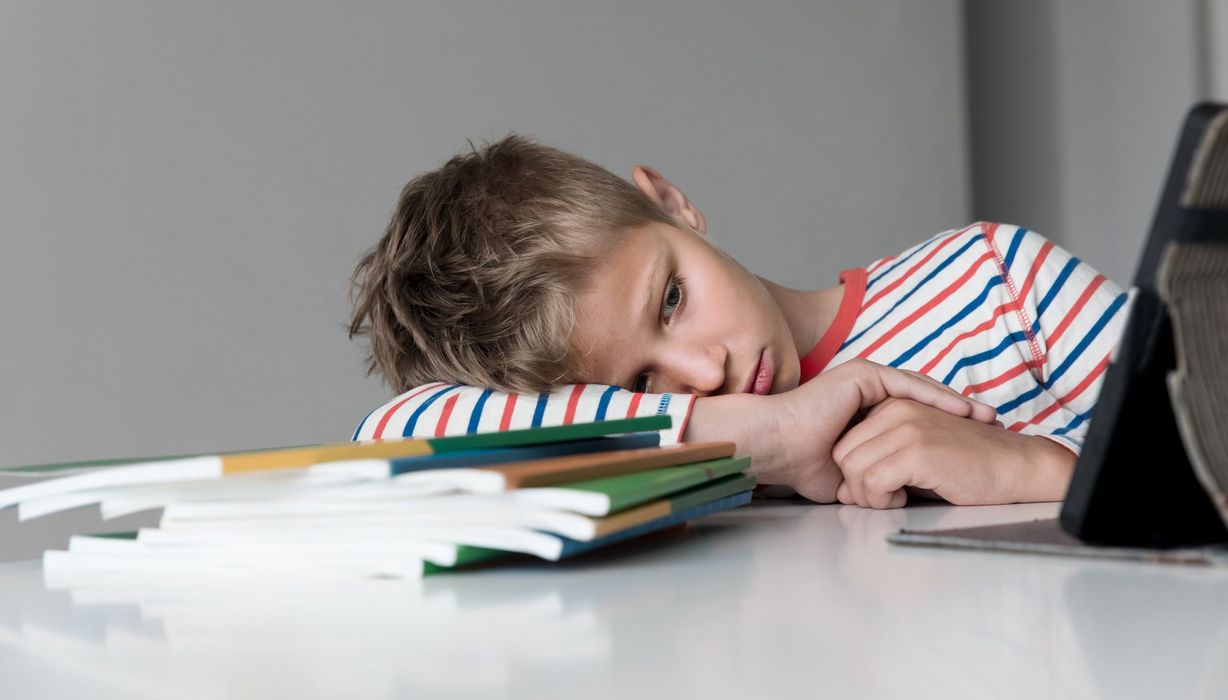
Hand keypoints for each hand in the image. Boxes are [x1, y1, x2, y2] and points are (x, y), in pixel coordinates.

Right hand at [684, 359, 997, 501]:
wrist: (778, 447)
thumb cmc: (804, 466)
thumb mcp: (855, 477)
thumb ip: (877, 479)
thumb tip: (900, 494)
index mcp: (862, 417)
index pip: (912, 420)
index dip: (942, 431)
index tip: (972, 445)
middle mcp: (865, 395)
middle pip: (922, 403)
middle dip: (958, 415)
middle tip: (993, 425)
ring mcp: (864, 382)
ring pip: (919, 392)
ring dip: (954, 403)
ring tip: (985, 415)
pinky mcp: (863, 375)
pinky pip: (907, 385)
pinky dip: (935, 395)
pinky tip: (961, 407)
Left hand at [831, 398, 1076, 507]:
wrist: (1013, 466)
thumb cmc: (966, 464)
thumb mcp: (917, 451)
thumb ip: (881, 461)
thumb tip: (844, 491)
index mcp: (894, 405)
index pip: (846, 442)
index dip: (854, 472)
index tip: (877, 488)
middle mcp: (897, 409)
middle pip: (843, 454)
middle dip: (856, 485)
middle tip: (883, 498)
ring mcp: (906, 428)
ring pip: (853, 468)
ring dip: (868, 494)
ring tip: (894, 499)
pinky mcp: (918, 450)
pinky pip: (873, 481)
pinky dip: (882, 499)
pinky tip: (904, 499)